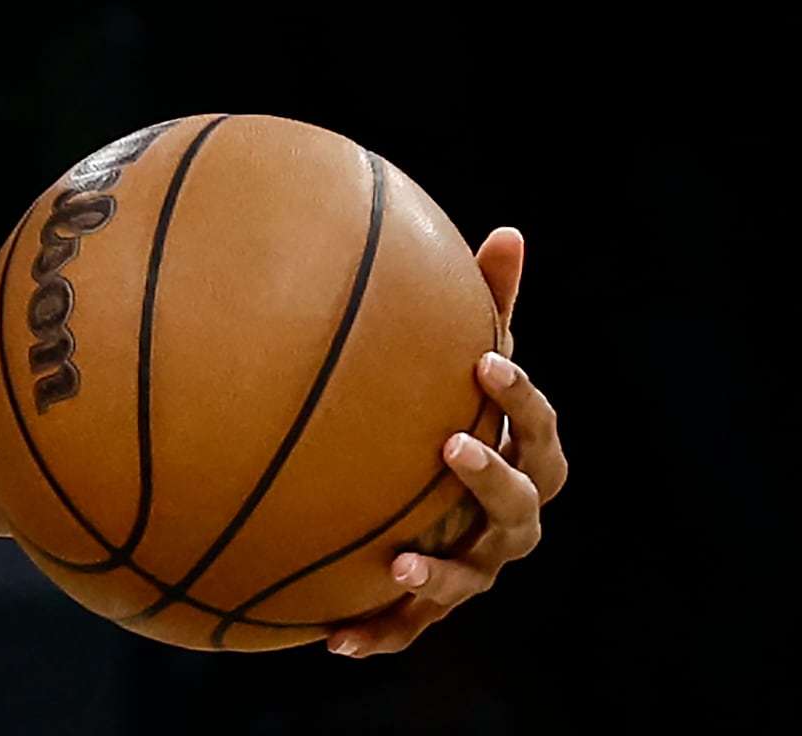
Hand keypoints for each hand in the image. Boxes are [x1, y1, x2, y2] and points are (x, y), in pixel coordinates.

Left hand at [328, 227, 568, 656]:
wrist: (424, 498)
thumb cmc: (450, 412)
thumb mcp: (466, 363)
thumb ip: (487, 305)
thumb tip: (508, 232)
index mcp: (524, 458)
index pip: (540, 429)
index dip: (521, 397)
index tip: (485, 361)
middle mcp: (509, 521)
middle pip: (522, 508)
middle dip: (493, 477)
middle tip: (453, 445)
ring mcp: (474, 567)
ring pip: (471, 579)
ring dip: (439, 575)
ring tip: (399, 564)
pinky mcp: (430, 606)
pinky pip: (407, 628)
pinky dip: (377, 634)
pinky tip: (332, 641)